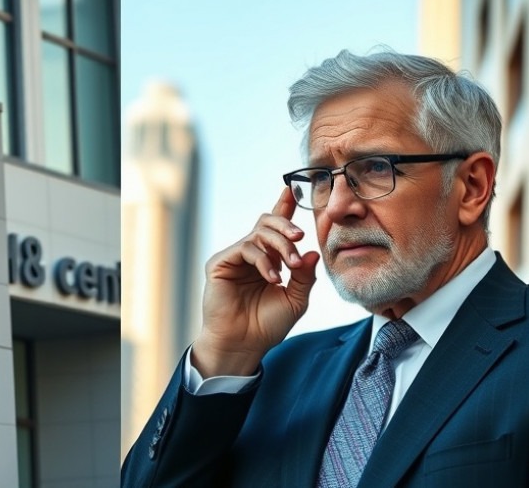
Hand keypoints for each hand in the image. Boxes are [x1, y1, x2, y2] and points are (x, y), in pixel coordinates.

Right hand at [192, 188, 319, 377]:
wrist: (243, 344)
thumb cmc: (267, 325)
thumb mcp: (296, 299)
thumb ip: (304, 276)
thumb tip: (312, 252)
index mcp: (267, 259)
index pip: (276, 228)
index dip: (283, 206)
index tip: (294, 188)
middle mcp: (250, 254)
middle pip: (267, 223)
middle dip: (286, 226)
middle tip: (301, 236)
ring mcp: (234, 257)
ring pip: (258, 233)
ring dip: (279, 246)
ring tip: (290, 267)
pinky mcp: (220, 263)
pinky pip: (245, 248)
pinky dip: (263, 260)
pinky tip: (272, 278)